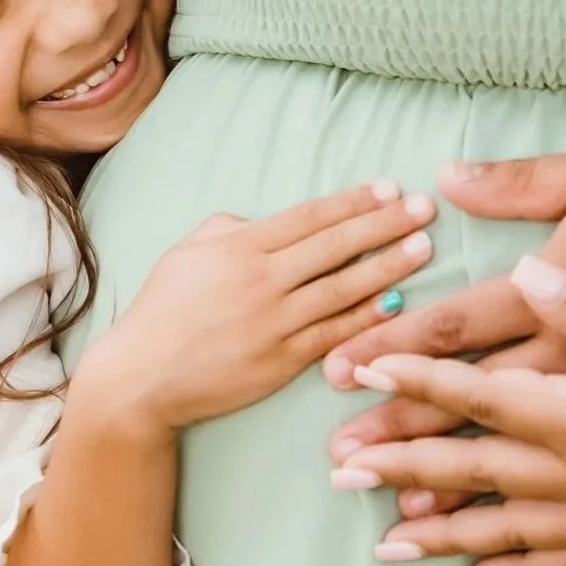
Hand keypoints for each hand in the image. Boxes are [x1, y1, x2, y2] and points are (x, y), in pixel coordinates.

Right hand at [78, 182, 435, 434]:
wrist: (140, 378)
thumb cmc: (162, 311)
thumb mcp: (186, 253)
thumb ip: (230, 228)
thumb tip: (267, 222)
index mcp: (238, 247)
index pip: (309, 217)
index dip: (352, 201)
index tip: (389, 187)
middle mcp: (260, 280)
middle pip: (334, 245)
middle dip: (384, 223)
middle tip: (425, 207)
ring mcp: (273, 322)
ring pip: (343, 287)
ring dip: (388, 265)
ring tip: (424, 246)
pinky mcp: (281, 361)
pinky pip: (334, 332)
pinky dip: (367, 316)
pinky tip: (398, 301)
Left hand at [331, 256, 565, 565]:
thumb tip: (526, 268)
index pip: (479, 392)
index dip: (416, 382)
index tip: (360, 378)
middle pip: (474, 466)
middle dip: (402, 463)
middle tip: (340, 472)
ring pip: (506, 527)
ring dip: (442, 530)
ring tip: (386, 541)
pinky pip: (562, 564)